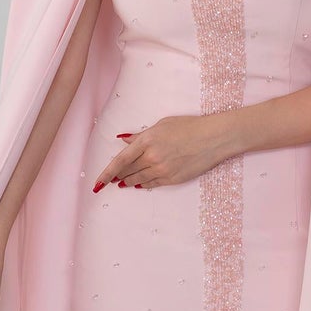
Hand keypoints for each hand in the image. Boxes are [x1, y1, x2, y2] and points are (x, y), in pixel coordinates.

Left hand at [91, 113, 235, 192]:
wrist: (213, 138)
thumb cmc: (189, 127)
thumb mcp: (162, 126)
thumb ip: (140, 136)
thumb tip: (124, 141)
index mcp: (147, 141)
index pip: (120, 161)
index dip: (106, 173)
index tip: (98, 182)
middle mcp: (152, 158)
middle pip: (127, 171)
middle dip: (117, 176)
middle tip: (110, 180)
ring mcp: (162, 170)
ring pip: (138, 179)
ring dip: (128, 182)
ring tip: (122, 183)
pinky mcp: (172, 179)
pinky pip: (152, 184)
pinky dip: (143, 184)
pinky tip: (138, 185)